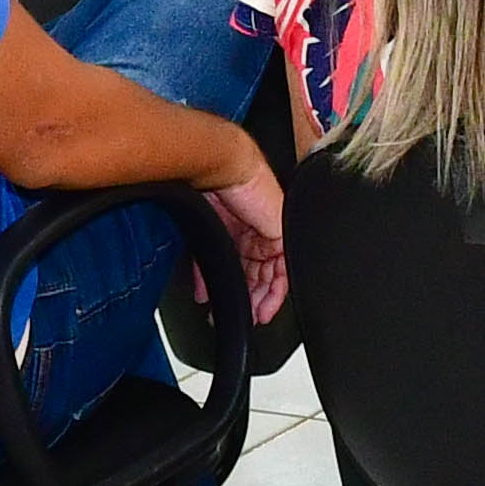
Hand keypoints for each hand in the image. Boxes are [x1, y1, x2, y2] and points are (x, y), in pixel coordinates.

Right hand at [206, 156, 288, 323]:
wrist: (223, 169)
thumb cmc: (209, 188)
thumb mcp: (205, 233)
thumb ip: (206, 259)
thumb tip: (201, 289)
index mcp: (239, 226)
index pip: (244, 264)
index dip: (241, 288)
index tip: (234, 307)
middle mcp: (257, 230)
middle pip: (258, 272)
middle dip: (250, 298)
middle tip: (244, 316)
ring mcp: (271, 231)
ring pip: (271, 274)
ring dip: (261, 298)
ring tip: (253, 315)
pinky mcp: (282, 234)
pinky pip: (283, 269)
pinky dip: (276, 291)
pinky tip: (266, 305)